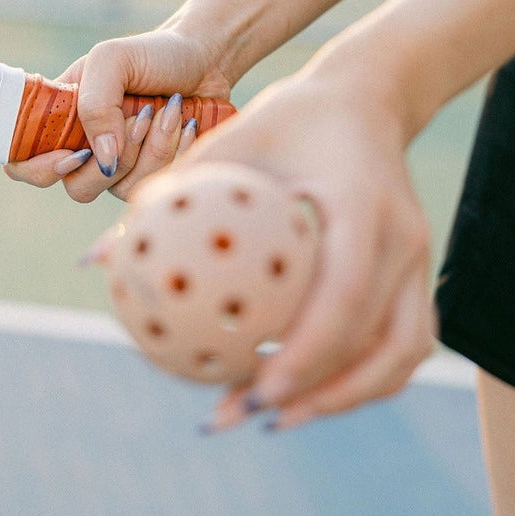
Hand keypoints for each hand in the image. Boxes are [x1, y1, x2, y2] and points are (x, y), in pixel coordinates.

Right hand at [3, 26, 232, 202]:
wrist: (203, 59)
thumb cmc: (151, 54)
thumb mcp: (112, 60)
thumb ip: (96, 104)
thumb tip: (102, 157)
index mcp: (59, 118)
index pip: (22, 160)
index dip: (37, 168)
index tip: (72, 153)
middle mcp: (82, 147)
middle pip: (76, 187)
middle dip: (113, 157)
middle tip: (141, 115)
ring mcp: (117, 166)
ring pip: (120, 189)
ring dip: (151, 148)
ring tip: (169, 109)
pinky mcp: (151, 175)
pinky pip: (154, 186)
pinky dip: (173, 153)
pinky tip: (184, 124)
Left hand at [188, 49, 435, 431]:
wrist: (365, 100)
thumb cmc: (284, 119)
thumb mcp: (224, 140)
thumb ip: (166, 196)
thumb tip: (93, 260)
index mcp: (362, 203)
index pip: (346, 292)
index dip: (306, 352)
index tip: (254, 388)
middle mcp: (404, 238)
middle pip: (380, 340)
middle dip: (318, 392)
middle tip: (247, 412)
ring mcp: (420, 261)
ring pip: (401, 354)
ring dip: (342, 396)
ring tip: (269, 415)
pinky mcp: (420, 276)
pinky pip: (402, 344)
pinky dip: (359, 378)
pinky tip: (300, 392)